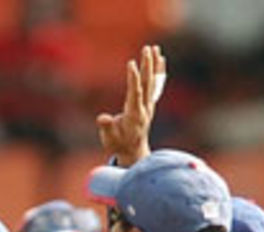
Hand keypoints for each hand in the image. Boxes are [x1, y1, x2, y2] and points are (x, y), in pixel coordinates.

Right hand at [96, 44, 164, 165]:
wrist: (134, 151)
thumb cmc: (118, 144)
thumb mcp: (109, 139)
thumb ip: (106, 128)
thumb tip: (102, 118)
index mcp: (134, 115)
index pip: (135, 93)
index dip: (133, 79)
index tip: (131, 63)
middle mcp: (145, 108)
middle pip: (147, 84)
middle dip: (147, 66)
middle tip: (147, 49)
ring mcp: (149, 105)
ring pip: (153, 82)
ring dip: (154, 65)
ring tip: (155, 48)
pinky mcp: (150, 103)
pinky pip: (156, 84)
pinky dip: (159, 71)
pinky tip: (160, 59)